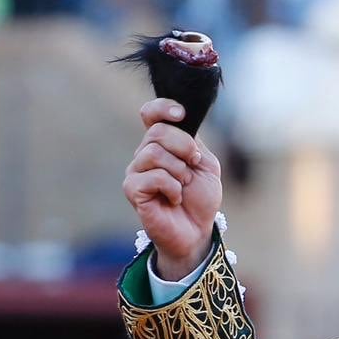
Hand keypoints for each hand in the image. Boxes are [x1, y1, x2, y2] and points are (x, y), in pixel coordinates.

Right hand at [123, 98, 222, 279]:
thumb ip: (192, 140)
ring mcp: (136, 171)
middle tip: (192, 167)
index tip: (180, 113)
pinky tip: (175, 199)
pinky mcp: (132, 190)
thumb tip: (179, 120)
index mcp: (162, 144)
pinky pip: (153, 176)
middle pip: (158, 131)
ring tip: (183, 186)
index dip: (162, 107)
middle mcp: (144, 154)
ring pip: (154, 153)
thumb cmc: (200, 198)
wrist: (197, 231)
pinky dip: (172, 187)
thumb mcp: (205, 163)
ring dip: (179, 171)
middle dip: (184, 147)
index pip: (150, 113)